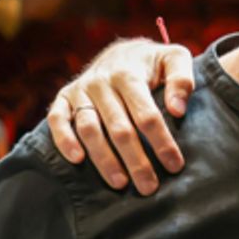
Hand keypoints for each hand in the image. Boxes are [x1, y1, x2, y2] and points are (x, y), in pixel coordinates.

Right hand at [45, 39, 194, 194]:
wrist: (120, 52)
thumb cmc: (153, 63)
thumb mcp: (174, 59)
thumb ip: (182, 79)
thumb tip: (178, 110)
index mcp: (129, 74)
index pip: (147, 115)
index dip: (161, 142)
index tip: (174, 165)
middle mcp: (101, 82)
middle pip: (119, 128)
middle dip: (136, 160)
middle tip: (149, 186)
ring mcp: (80, 91)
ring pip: (89, 129)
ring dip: (104, 159)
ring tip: (120, 183)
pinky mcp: (63, 98)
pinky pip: (57, 120)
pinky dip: (64, 140)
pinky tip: (77, 160)